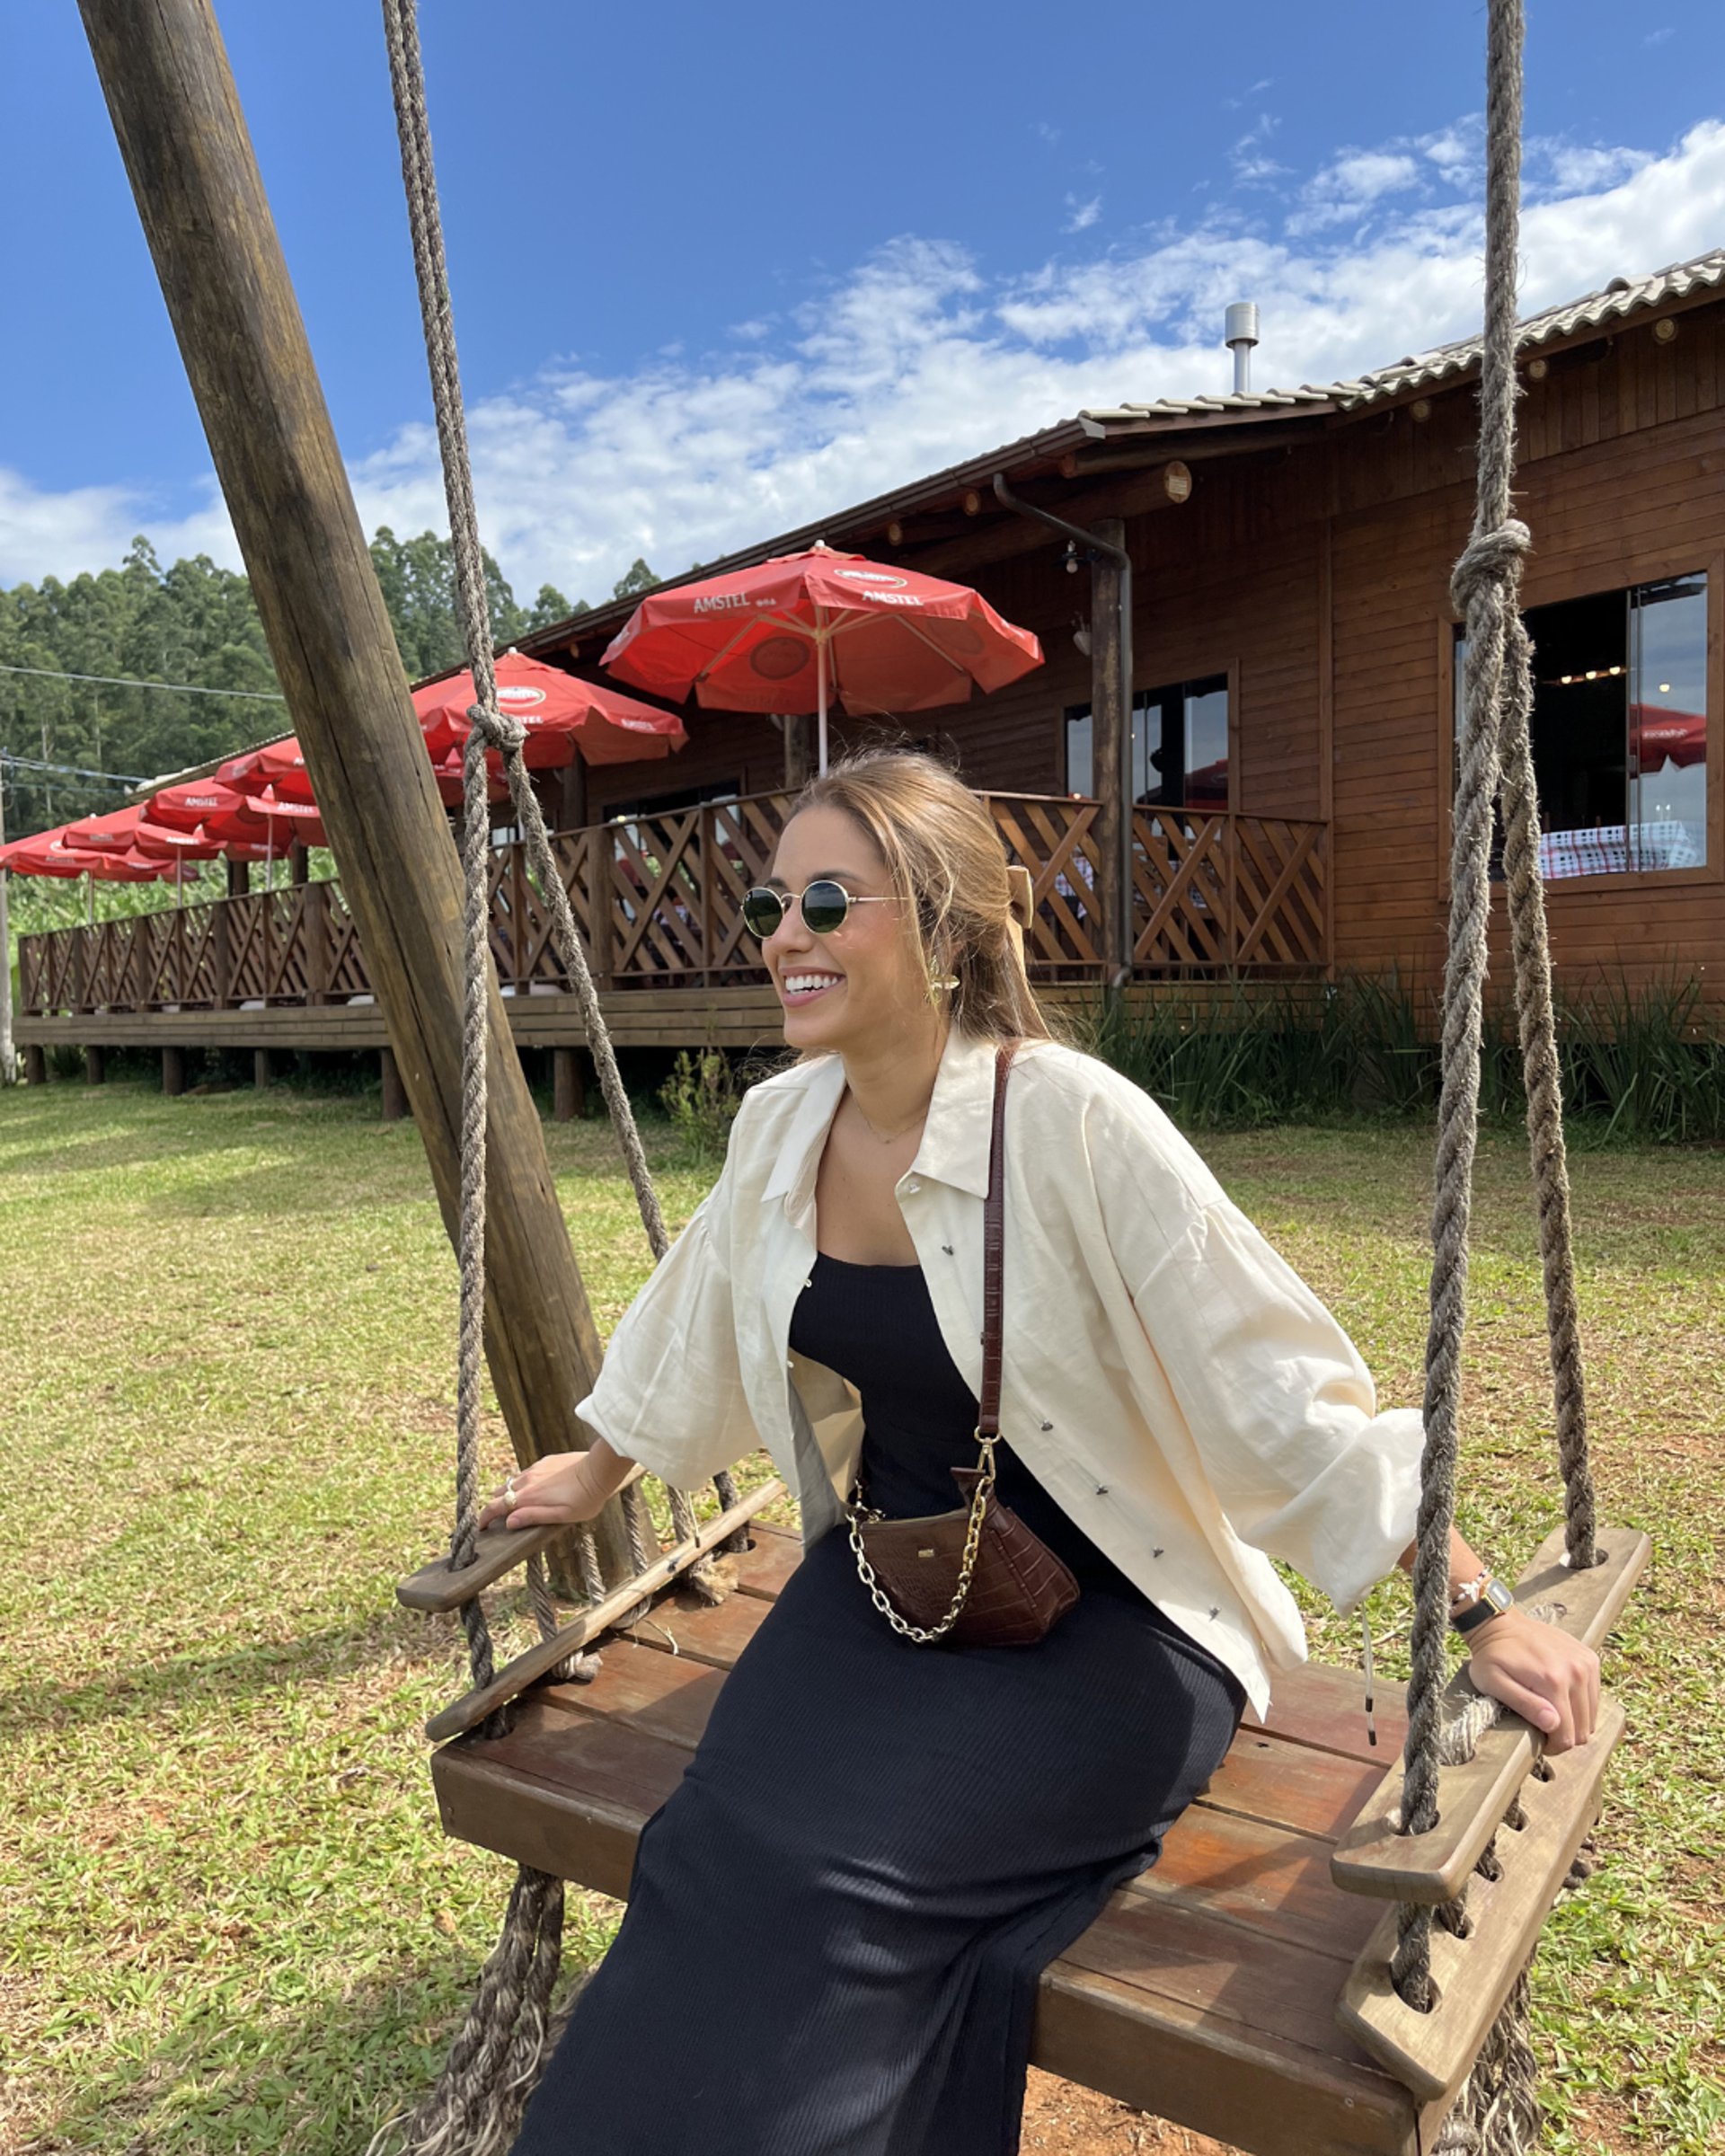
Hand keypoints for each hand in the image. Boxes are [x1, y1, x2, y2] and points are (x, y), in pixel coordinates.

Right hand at [476, 1452, 608, 1532]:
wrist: (600, 1470)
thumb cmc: (585, 1499)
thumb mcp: (561, 1516)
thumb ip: (533, 1517)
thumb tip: (509, 1522)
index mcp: (529, 1497)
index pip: (496, 1506)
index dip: (484, 1517)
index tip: (481, 1526)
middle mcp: (527, 1480)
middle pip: (500, 1493)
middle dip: (495, 1505)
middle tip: (497, 1518)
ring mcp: (535, 1469)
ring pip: (512, 1482)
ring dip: (508, 1493)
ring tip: (514, 1504)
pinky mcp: (544, 1461)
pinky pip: (525, 1473)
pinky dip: (522, 1483)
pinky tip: (533, 1489)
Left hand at [1464, 1608, 1600, 1752]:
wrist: (1501, 1622)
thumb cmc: (1492, 1656)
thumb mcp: (1494, 1682)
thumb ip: (1524, 1704)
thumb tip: (1553, 1724)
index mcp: (1554, 1681)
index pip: (1567, 1736)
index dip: (1553, 1746)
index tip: (1538, 1740)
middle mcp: (1577, 1672)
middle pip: (1583, 1729)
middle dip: (1564, 1736)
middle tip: (1543, 1727)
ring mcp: (1587, 1663)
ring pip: (1591, 1715)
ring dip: (1574, 1721)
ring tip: (1551, 1712)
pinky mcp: (1590, 1658)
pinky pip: (1594, 1696)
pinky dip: (1581, 1704)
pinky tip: (1561, 1697)